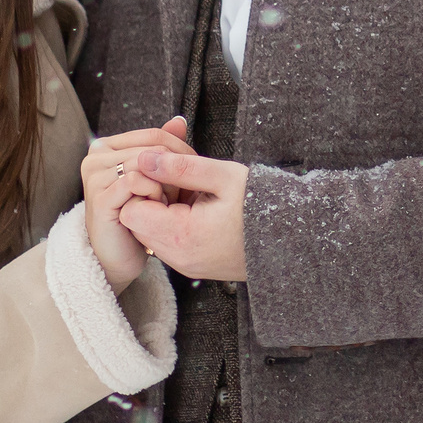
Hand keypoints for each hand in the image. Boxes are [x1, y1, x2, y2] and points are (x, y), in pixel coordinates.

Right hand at [78, 118, 192, 291]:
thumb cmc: (138, 214)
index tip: (191, 175)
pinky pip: (136, 181)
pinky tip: (157, 208)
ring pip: (146, 163)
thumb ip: (164, 147)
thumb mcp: (154, 177)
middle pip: (153, 149)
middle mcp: (95, 156)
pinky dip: (154, 193)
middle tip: (178, 195)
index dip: (180, 153)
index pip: (154, 135)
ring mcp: (94, 176)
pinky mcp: (99, 197)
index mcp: (106, 147)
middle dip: (174, 171)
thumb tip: (179, 120)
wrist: (119, 255)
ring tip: (167, 203)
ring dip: (166, 184)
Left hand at [123, 150, 250, 281]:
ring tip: (194, 197)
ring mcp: (186, 264)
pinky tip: (200, 210)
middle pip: (137, 223)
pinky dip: (175, 222)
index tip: (169, 176)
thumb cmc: (261, 205)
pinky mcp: (193, 264)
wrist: (292, 239)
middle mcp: (178, 257)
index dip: (143, 187)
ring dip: (163, 210)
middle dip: (151, 198)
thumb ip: (180, 166)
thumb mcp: (223, 176)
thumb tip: (144, 158)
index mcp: (181, 236)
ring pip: (151, 232)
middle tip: (182, 184)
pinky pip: (168, 241)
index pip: (130, 210)